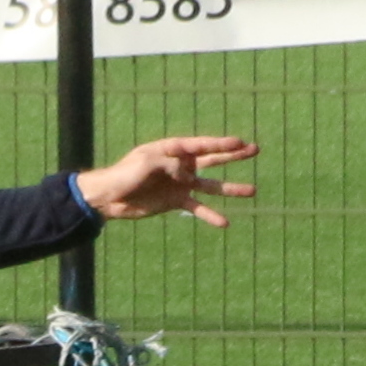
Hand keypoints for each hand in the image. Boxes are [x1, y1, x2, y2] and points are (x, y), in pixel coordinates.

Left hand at [77, 136, 259, 225]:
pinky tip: (225, 223)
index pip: (201, 144)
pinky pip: (198, 208)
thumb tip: (188, 175)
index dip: (220, 143)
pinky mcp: (177, 202)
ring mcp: (181, 184)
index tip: (240, 142)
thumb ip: (169, 164)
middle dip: (233, 155)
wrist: (110, 198)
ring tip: (253, 190)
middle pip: (212, 159)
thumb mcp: (145, 163)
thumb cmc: (124, 174)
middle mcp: (181, 164)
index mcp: (172, 149)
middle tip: (255, 149)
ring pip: (211, 185)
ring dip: (231, 188)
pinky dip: (211, 216)